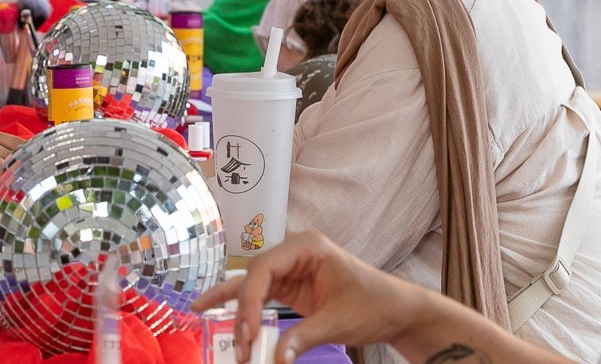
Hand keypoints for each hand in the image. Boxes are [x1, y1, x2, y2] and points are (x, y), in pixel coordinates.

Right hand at [193, 231, 416, 361]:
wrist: (399, 310)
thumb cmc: (375, 305)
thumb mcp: (338, 322)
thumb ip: (302, 338)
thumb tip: (274, 359)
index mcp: (306, 247)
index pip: (264, 268)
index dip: (250, 301)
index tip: (249, 333)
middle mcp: (294, 252)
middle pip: (254, 277)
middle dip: (242, 310)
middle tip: (238, 344)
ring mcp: (292, 268)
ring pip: (253, 285)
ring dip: (236, 307)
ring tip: (201, 312)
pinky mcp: (292, 286)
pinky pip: (263, 296)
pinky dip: (248, 309)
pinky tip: (221, 312)